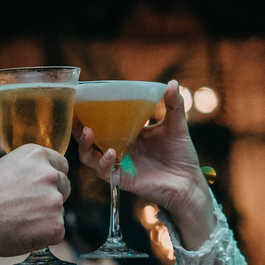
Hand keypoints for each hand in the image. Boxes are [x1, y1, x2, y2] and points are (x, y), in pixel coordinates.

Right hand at [0, 144, 70, 256]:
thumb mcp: (6, 167)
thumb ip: (30, 170)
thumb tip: (43, 179)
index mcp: (37, 155)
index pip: (61, 165)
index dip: (50, 178)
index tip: (39, 188)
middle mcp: (49, 174)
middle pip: (65, 186)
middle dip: (51, 196)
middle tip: (27, 207)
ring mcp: (54, 201)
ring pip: (60, 210)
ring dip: (46, 216)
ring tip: (19, 220)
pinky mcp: (55, 225)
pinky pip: (57, 231)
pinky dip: (44, 235)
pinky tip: (23, 232)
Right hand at [73, 81, 214, 247]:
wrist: (189, 181)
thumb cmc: (181, 154)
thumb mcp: (176, 126)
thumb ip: (173, 105)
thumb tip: (172, 83)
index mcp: (127, 134)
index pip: (101, 123)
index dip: (88, 114)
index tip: (80, 101)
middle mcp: (119, 148)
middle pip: (89, 140)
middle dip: (78, 129)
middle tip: (76, 117)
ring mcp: (119, 164)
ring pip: (90, 157)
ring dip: (85, 145)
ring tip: (88, 132)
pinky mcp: (122, 179)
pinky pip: (104, 172)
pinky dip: (103, 162)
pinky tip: (110, 153)